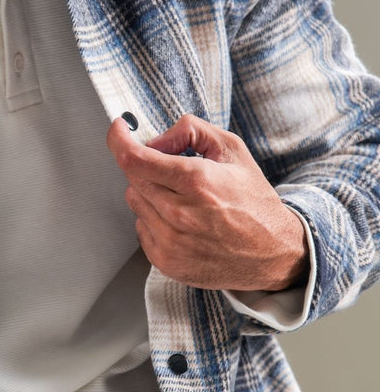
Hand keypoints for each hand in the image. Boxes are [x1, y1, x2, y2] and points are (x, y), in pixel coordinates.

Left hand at [107, 114, 308, 291]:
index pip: (134, 159)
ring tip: (182, 197)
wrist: (271, 252)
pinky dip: (154, 218)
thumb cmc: (253, 201)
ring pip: (135, 201)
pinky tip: (181, 220)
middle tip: (169, 167)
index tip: (119, 129)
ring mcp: (171, 242)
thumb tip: (155, 139)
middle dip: (144, 164)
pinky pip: (141, 228)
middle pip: (132, 178)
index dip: (119, 139)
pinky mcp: (167, 262)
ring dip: (150, 192)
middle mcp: (180, 214)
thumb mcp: (232, 150)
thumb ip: (191, 131)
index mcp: (197, 182)